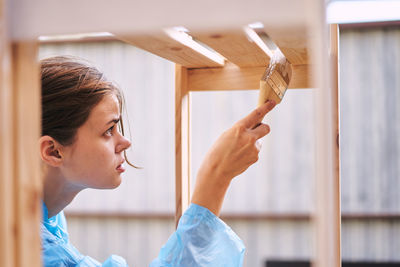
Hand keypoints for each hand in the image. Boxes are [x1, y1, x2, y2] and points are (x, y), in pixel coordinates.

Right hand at [191, 100, 275, 215]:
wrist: (217, 170)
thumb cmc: (218, 150)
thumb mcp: (227, 134)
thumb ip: (241, 130)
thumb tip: (255, 130)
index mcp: (239, 128)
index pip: (256, 114)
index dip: (266, 107)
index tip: (272, 102)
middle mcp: (249, 137)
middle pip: (265, 128)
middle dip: (262, 128)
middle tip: (255, 131)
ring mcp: (254, 148)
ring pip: (258, 141)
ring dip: (252, 143)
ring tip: (238, 150)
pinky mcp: (255, 157)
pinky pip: (255, 151)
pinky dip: (249, 152)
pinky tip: (239, 156)